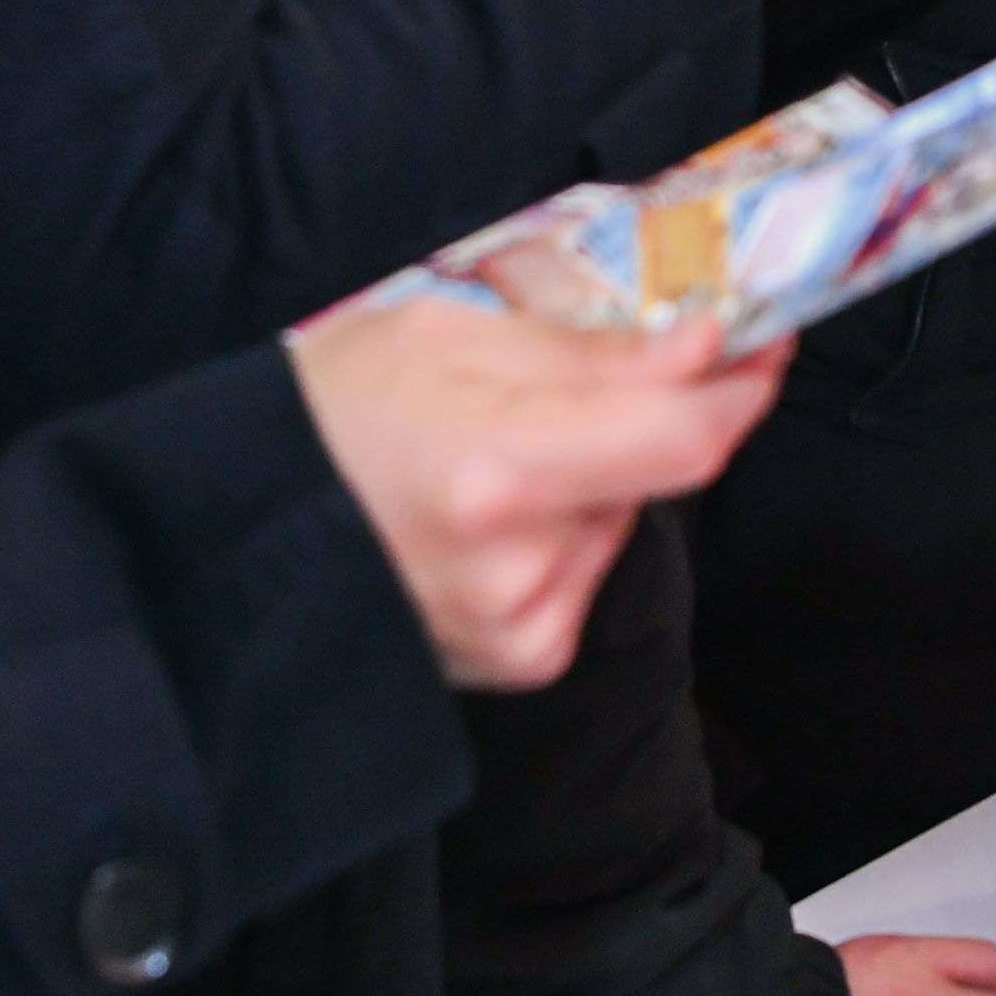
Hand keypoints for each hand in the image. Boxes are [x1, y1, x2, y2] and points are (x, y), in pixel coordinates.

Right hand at [287, 300, 791, 689]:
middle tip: (561, 382)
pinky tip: (486, 515)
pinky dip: (562, 531)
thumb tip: (703, 350)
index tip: (759, 342)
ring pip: (619, 520)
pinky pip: (586, 571)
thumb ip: (588, 352)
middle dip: (637, 419)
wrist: (236, 529)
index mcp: (496, 470)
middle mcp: (516, 568)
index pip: (682, 440)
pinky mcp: (518, 660)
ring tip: (490, 455)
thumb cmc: (327, 413)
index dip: (738, 387)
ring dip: (592, 477)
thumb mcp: (446, 335)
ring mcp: (518, 627)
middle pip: (652, 475)